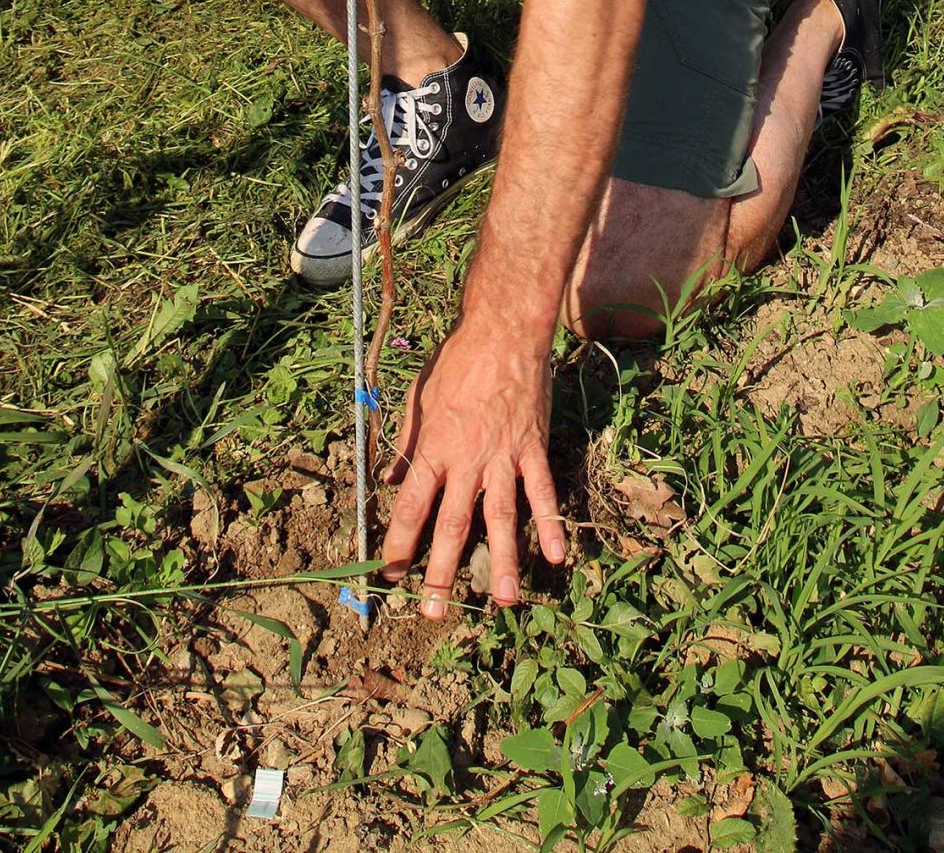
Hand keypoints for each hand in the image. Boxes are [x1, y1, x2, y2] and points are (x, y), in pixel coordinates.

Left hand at [381, 321, 565, 616]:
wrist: (502, 331)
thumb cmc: (455, 361)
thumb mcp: (417, 398)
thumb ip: (404, 443)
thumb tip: (387, 482)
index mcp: (434, 447)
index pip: (411, 506)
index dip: (399, 543)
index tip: (391, 572)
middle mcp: (467, 460)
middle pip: (453, 525)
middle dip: (442, 572)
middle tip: (435, 611)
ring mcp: (503, 456)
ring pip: (501, 518)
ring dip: (503, 562)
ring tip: (502, 602)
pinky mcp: (532, 448)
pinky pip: (542, 492)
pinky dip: (550, 523)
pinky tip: (557, 556)